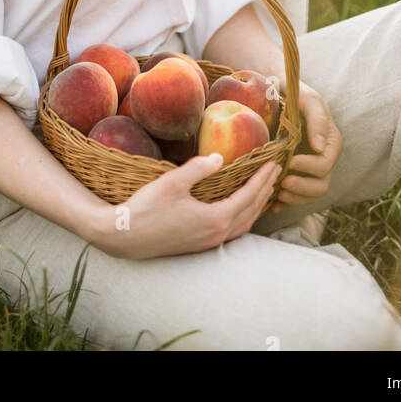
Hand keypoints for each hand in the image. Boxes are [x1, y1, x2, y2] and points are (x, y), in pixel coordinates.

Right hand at [92, 154, 282, 259]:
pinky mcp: (200, 245)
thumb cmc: (147, 207)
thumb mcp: (172, 182)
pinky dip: (244, 217)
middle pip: (251, 211)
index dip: (262, 178)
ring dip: (257, 205)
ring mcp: (208, 242)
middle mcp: (216, 234)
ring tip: (264, 188)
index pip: (248, 196)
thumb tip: (219, 157)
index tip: (273, 163)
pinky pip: (233, 231)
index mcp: (214, 219)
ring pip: (244, 224)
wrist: (125, 236)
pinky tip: (240, 209)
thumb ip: (198, 169)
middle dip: (265, 190)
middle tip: (275, 171)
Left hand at [268, 77, 342, 213]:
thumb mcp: (309, 100)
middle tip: (282, 183)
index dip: (308, 168)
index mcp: (330, 144)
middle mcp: (323, 159)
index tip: (290, 162)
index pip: (324, 165)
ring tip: (277, 193)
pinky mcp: (298, 175)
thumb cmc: (296, 94)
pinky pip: (296, 196)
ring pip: (310, 195)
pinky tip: (272, 205)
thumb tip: (319, 147)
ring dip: (295, 198)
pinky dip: (286, 203)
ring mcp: (310, 170)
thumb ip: (317, 120)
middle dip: (302, 188)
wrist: (279, 93)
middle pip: (320, 186)